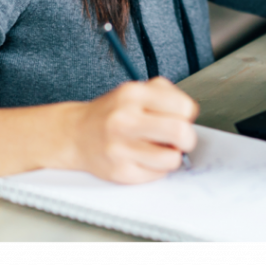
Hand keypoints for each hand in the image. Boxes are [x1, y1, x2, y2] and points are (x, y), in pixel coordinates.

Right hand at [67, 77, 198, 183]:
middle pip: (180, 132)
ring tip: (162, 149)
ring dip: (173, 156)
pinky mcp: (119, 171)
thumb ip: (165, 96)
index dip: (187, 115)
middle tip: (181, 139)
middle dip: (188, 138)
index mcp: (133, 94)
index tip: (181, 118)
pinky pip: (156, 175)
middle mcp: (124, 120)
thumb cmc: (112, 113)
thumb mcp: (136, 91)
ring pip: (172, 159)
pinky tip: (145, 158)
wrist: (75, 134)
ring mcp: (120, 148)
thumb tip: (190, 115)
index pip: (182, 107)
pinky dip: (157, 168)